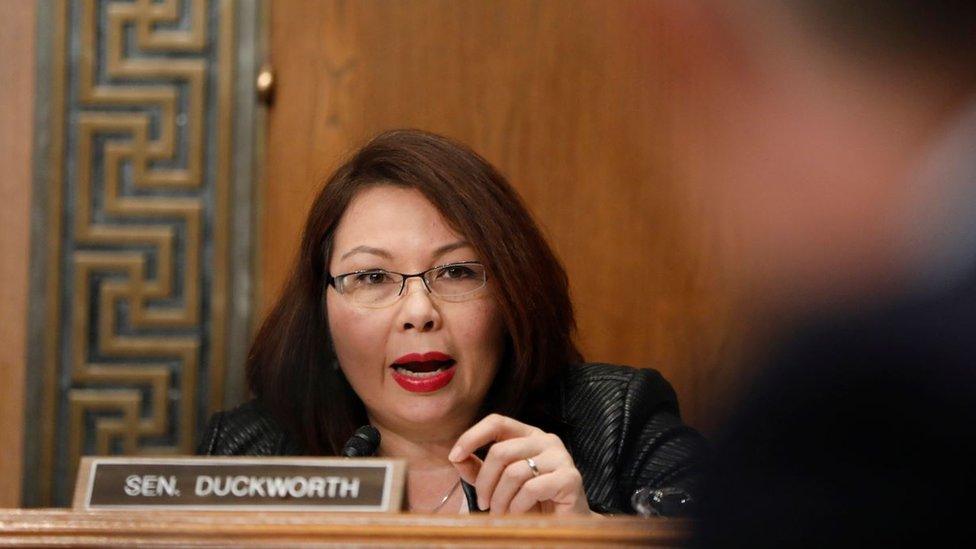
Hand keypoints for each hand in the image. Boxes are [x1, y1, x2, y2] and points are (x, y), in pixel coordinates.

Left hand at [448, 413, 590, 515]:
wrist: (565, 524)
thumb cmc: (531, 501)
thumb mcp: (498, 483)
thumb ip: (478, 469)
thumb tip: (456, 457)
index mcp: (528, 435)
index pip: (497, 421)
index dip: (472, 436)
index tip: (455, 456)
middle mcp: (546, 440)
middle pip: (501, 451)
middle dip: (485, 482)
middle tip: (483, 504)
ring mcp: (561, 457)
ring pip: (514, 472)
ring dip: (500, 499)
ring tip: (500, 513)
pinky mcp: (570, 478)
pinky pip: (531, 488)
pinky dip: (517, 506)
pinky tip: (517, 514)